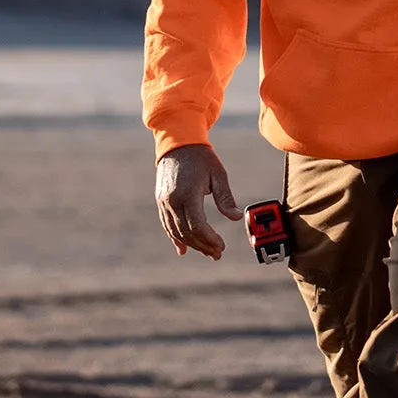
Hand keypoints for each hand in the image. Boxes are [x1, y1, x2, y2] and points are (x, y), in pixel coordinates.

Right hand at [155, 143, 240, 260]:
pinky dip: (175, 238)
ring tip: (207, 252)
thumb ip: (225, 198)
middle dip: (202, 246)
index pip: (198, 225)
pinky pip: (167, 225)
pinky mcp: (161, 201)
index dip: (210, 239)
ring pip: (176, 231)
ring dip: (191, 245)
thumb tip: (236, 217)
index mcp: (189, 193)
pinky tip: (183, 249)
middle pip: (186, 232)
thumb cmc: (202, 157)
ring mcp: (164, 202)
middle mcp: (173, 200)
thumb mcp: (218, 174)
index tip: (222, 246)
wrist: (177, 143)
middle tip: (217, 254)